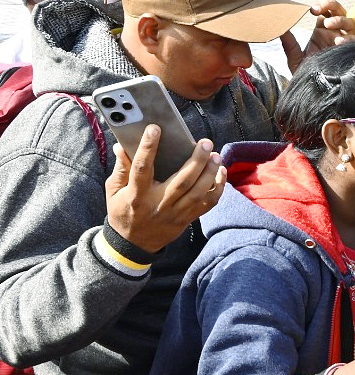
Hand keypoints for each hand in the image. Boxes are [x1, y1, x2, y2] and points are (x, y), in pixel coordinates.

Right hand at [106, 126, 225, 253]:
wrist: (132, 245)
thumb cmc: (123, 212)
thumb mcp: (114, 192)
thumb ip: (120, 169)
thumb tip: (122, 146)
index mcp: (136, 195)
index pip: (142, 168)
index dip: (148, 148)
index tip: (155, 129)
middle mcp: (158, 204)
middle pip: (182, 181)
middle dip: (196, 160)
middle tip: (205, 143)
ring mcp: (175, 213)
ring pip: (198, 193)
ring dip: (210, 173)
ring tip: (216, 155)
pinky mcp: (187, 219)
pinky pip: (207, 204)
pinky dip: (218, 188)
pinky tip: (221, 172)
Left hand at [280, 2, 354, 72]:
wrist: (316, 92)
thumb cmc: (307, 74)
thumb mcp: (295, 57)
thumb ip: (289, 43)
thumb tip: (279, 28)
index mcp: (322, 31)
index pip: (326, 10)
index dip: (323, 5)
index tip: (312, 9)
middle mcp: (335, 33)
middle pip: (340, 11)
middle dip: (332, 7)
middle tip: (320, 12)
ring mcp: (344, 42)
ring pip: (350, 23)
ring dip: (340, 21)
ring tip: (328, 26)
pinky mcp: (352, 52)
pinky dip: (349, 39)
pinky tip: (338, 42)